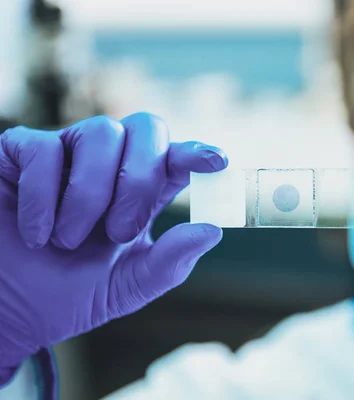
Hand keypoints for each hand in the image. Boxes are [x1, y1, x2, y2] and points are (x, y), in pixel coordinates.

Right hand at [0, 113, 226, 383]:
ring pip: (100, 133)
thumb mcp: (127, 286)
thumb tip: (212, 231)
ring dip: (90, 194)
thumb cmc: (68, 293)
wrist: (7, 309)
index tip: (217, 162)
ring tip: (67, 240)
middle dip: (140, 179)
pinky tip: (36, 233)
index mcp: (142, 190)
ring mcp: (66, 151)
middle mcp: (110, 162)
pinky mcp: (20, 152)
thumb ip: (170, 262)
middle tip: (119, 232)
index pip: (176, 156)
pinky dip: (42, 196)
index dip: (197, 153)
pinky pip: (42, 148)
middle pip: (146, 127)